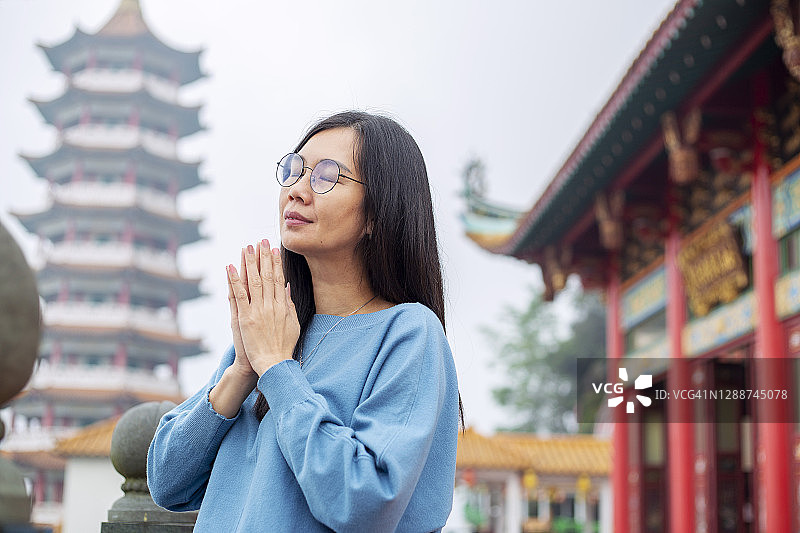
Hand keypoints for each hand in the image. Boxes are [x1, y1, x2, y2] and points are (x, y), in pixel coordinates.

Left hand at [227, 239, 299, 375]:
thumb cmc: (283, 346)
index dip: (276, 263)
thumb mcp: (293, 324)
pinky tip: (230, 266)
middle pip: (267, 276)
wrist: (273, 363)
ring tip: (247, 247)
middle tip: (261, 240)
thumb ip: (289, 305)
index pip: (279, 279)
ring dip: (249, 263)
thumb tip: (287, 288)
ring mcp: (258, 310)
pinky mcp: (245, 318)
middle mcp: (271, 305)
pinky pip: (238, 295)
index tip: (273, 249)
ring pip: (253, 281)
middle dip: (263, 257)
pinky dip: (234, 280)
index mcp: (283, 306)